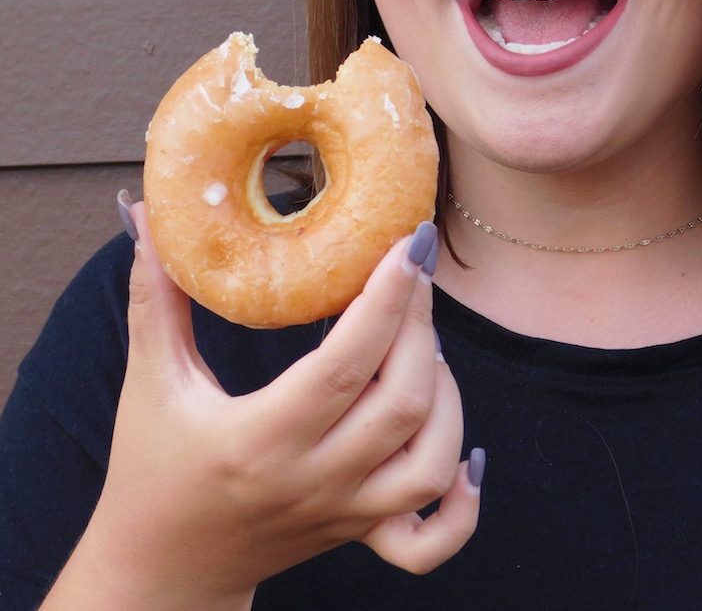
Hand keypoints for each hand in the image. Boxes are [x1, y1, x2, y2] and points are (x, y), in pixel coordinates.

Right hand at [42, 199, 481, 610]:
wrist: (162, 568)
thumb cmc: (151, 472)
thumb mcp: (152, 385)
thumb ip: (156, 302)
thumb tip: (146, 223)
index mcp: (259, 441)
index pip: (345, 364)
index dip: (386, 300)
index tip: (407, 246)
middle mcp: (313, 481)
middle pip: (403, 403)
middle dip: (422, 328)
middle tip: (413, 276)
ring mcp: (345, 514)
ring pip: (431, 462)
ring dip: (446, 395)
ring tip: (424, 346)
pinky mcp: (360, 533)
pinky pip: (433, 537)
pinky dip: (462, 501)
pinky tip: (466, 456)